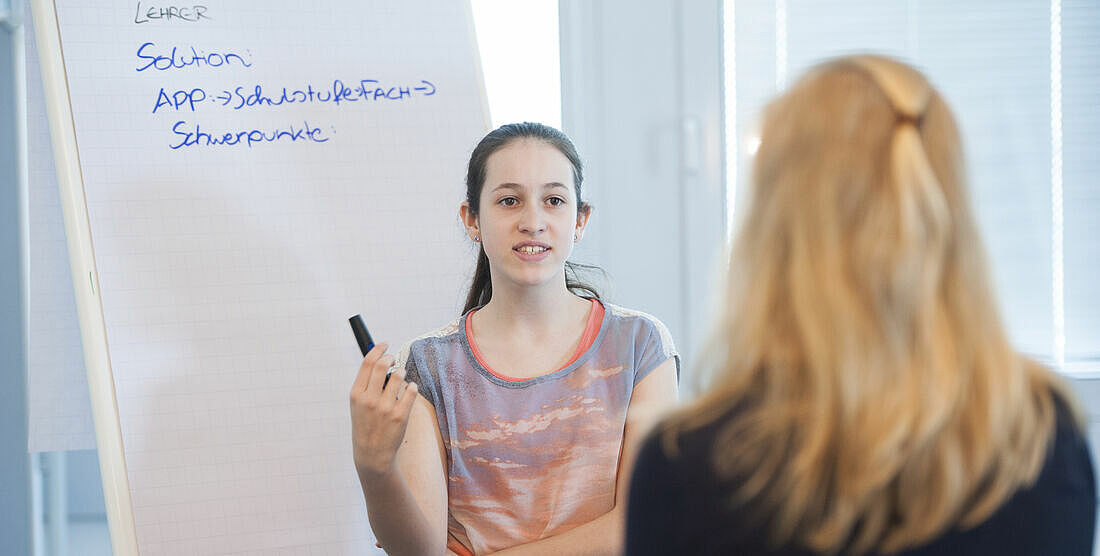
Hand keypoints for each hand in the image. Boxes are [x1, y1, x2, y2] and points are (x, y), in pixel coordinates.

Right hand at [350, 343, 418, 479]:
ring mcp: (385, 407)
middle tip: (394, 359)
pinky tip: (409, 389)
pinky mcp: (400, 415)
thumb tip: (378, 358)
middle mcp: (369, 399)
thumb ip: (366, 383)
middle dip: (390, 357)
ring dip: (402, 372)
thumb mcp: (357, 404)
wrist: (372, 453)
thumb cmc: (366, 424)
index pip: (367, 363)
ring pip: (399, 375)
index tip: (385, 344)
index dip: (378, 349)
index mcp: (356, 394)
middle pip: (382, 364)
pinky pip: (411, 390)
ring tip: (401, 377)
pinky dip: (412, 386)